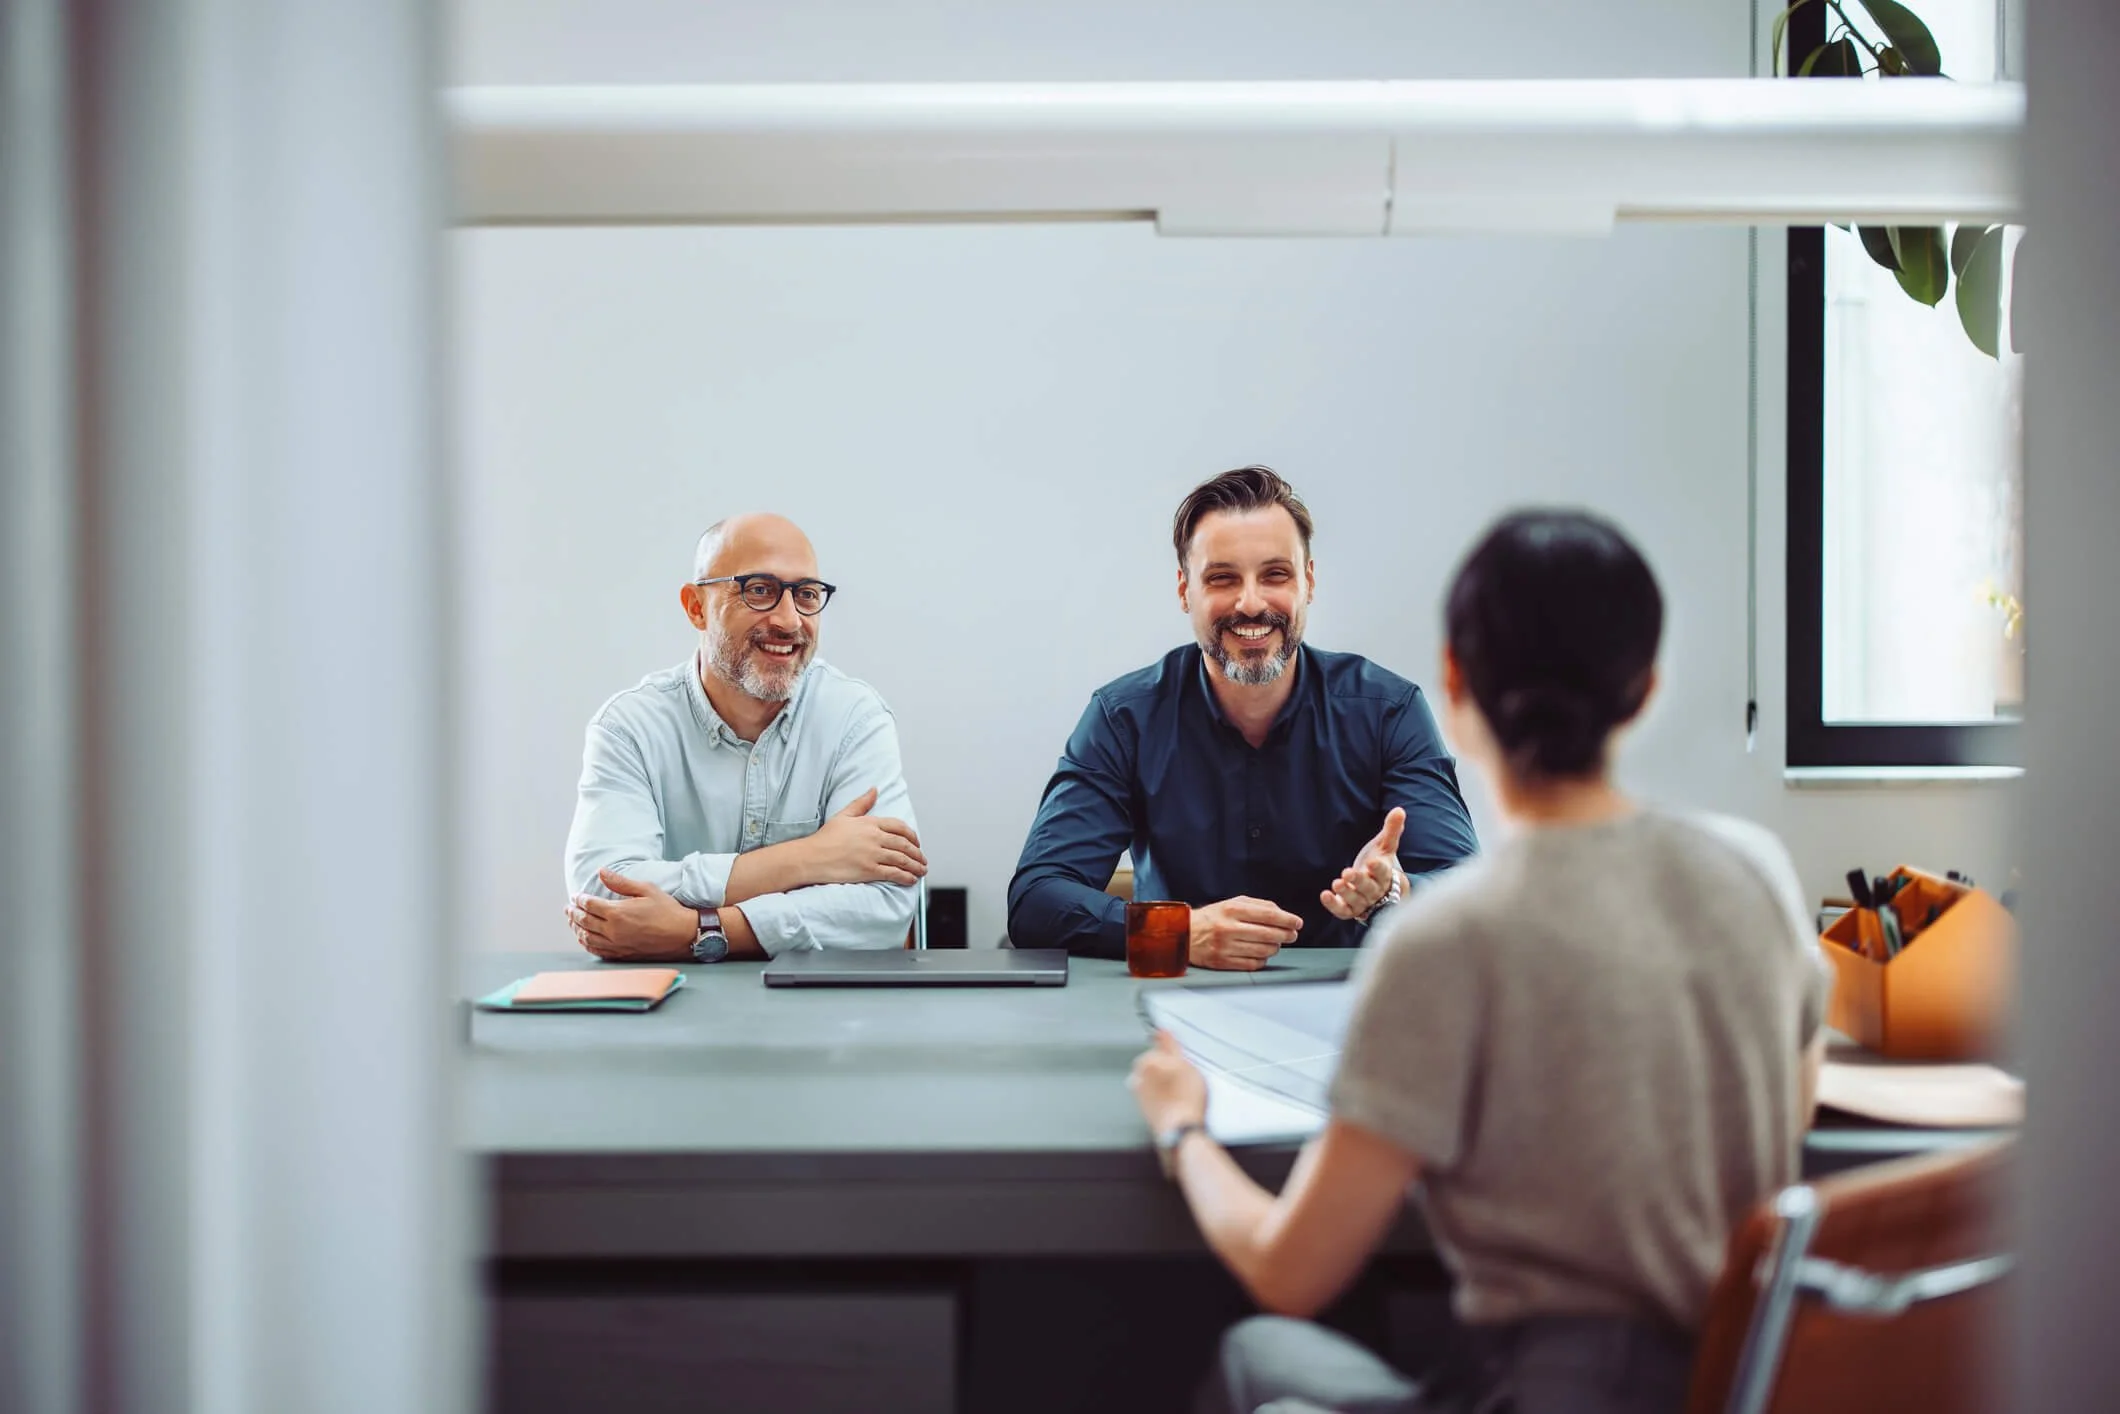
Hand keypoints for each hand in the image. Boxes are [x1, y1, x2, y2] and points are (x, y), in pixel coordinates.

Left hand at [564, 870, 698, 960]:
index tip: (576, 896)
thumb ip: (621, 882)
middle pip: (584, 921)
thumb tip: (602, 871)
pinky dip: (587, 944)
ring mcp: (616, 945)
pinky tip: (585, 939)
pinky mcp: (621, 954)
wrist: (683, 935)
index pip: (589, 905)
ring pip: (587, 938)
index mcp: (618, 913)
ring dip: (576, 929)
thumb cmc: (667, 910)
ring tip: (572, 922)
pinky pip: (597, 950)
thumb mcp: (646, 889)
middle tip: (568, 908)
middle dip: (573, 913)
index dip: (580, 899)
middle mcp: (613, 931)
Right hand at [795, 787, 928, 886]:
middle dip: (917, 853)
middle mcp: (874, 837)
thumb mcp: (844, 815)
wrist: (811, 857)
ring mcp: (872, 854)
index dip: (912, 836)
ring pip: (902, 859)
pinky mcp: (869, 870)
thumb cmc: (825, 838)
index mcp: (870, 823)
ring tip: (921, 871)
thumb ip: (862, 803)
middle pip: (904, 844)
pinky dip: (906, 877)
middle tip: (922, 860)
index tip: (916, 843)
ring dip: (916, 866)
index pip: (899, 827)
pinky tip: (911, 879)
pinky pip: (893, 873)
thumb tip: (875, 789)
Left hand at [1128, 1030, 1207, 1134]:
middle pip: (1156, 1066)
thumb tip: (1162, 1031)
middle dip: (1168, 1070)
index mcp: (1144, 1063)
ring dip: (1167, 1085)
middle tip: (1185, 1078)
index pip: (1158, 1049)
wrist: (1180, 1128)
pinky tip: (1177, 1103)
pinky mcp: (1146, 1110)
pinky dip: (1165, 1098)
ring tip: (1183, 1093)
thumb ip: (1170, 1044)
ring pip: (1156, 1083)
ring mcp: (1140, 1095)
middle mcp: (1137, 1078)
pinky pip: (1157, 1097)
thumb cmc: (1184, 1097)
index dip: (1174, 1056)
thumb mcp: (1183, 1063)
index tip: (1182, 1061)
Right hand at [1189, 896, 1301, 971]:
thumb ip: (1258, 905)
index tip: (1297, 923)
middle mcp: (1229, 928)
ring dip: (1275, 947)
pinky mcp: (1223, 962)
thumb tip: (1282, 914)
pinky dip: (1262, 960)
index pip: (1268, 915)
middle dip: (1286, 935)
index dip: (1287, 920)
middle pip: (1269, 934)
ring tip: (1275, 943)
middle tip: (1292, 935)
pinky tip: (1261, 954)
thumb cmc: (1213, 917)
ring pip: (1264, 951)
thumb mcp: (1232, 903)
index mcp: (1232, 910)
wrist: (1184, 934)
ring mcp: (1226, 947)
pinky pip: (1253, 964)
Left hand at [1320, 807, 1405, 921]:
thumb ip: (1391, 830)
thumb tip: (1399, 810)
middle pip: (1369, 888)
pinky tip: (1325, 895)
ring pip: (1356, 900)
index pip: (1384, 872)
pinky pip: (1343, 911)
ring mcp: (1363, 902)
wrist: (1381, 890)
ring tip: (1337, 883)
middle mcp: (1375, 890)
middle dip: (1359, 881)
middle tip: (1347, 873)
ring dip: (1346, 893)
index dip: (1379, 868)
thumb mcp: (1385, 846)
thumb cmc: (1380, 864)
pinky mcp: (1350, 910)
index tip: (1373, 862)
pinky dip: (1334, 906)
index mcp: (1385, 875)